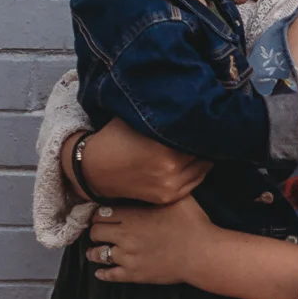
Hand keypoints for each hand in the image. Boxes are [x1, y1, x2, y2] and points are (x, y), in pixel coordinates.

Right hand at [66, 123, 210, 205]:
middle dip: (203, 141)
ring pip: (203, 168)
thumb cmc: (114, 138)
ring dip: (202, 156)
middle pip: (204, 153)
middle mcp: (171, 169)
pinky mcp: (167, 197)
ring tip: (199, 145)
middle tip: (203, 131)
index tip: (203, 118)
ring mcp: (170, 187)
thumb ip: (161, 113)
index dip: (202, 126)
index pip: (199, 136)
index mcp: (165, 148)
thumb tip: (185, 100)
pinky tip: (192, 160)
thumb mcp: (136, 119)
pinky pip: (194, 183)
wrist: (93, 169)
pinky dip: (196, 171)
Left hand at [87, 197, 216, 286]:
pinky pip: (110, 275)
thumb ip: (163, 190)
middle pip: (95, 232)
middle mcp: (125, 235)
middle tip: (98, 232)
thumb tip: (161, 179)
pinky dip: (102, 273)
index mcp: (133, 215)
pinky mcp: (134, 274)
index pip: (101, 213)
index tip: (100, 215)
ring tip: (95, 251)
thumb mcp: (180, 197)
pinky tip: (100, 272)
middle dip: (95, 231)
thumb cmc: (194, 224)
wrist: (202, 254)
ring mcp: (127, 256)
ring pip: (98, 254)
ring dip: (94, 251)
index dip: (98, 214)